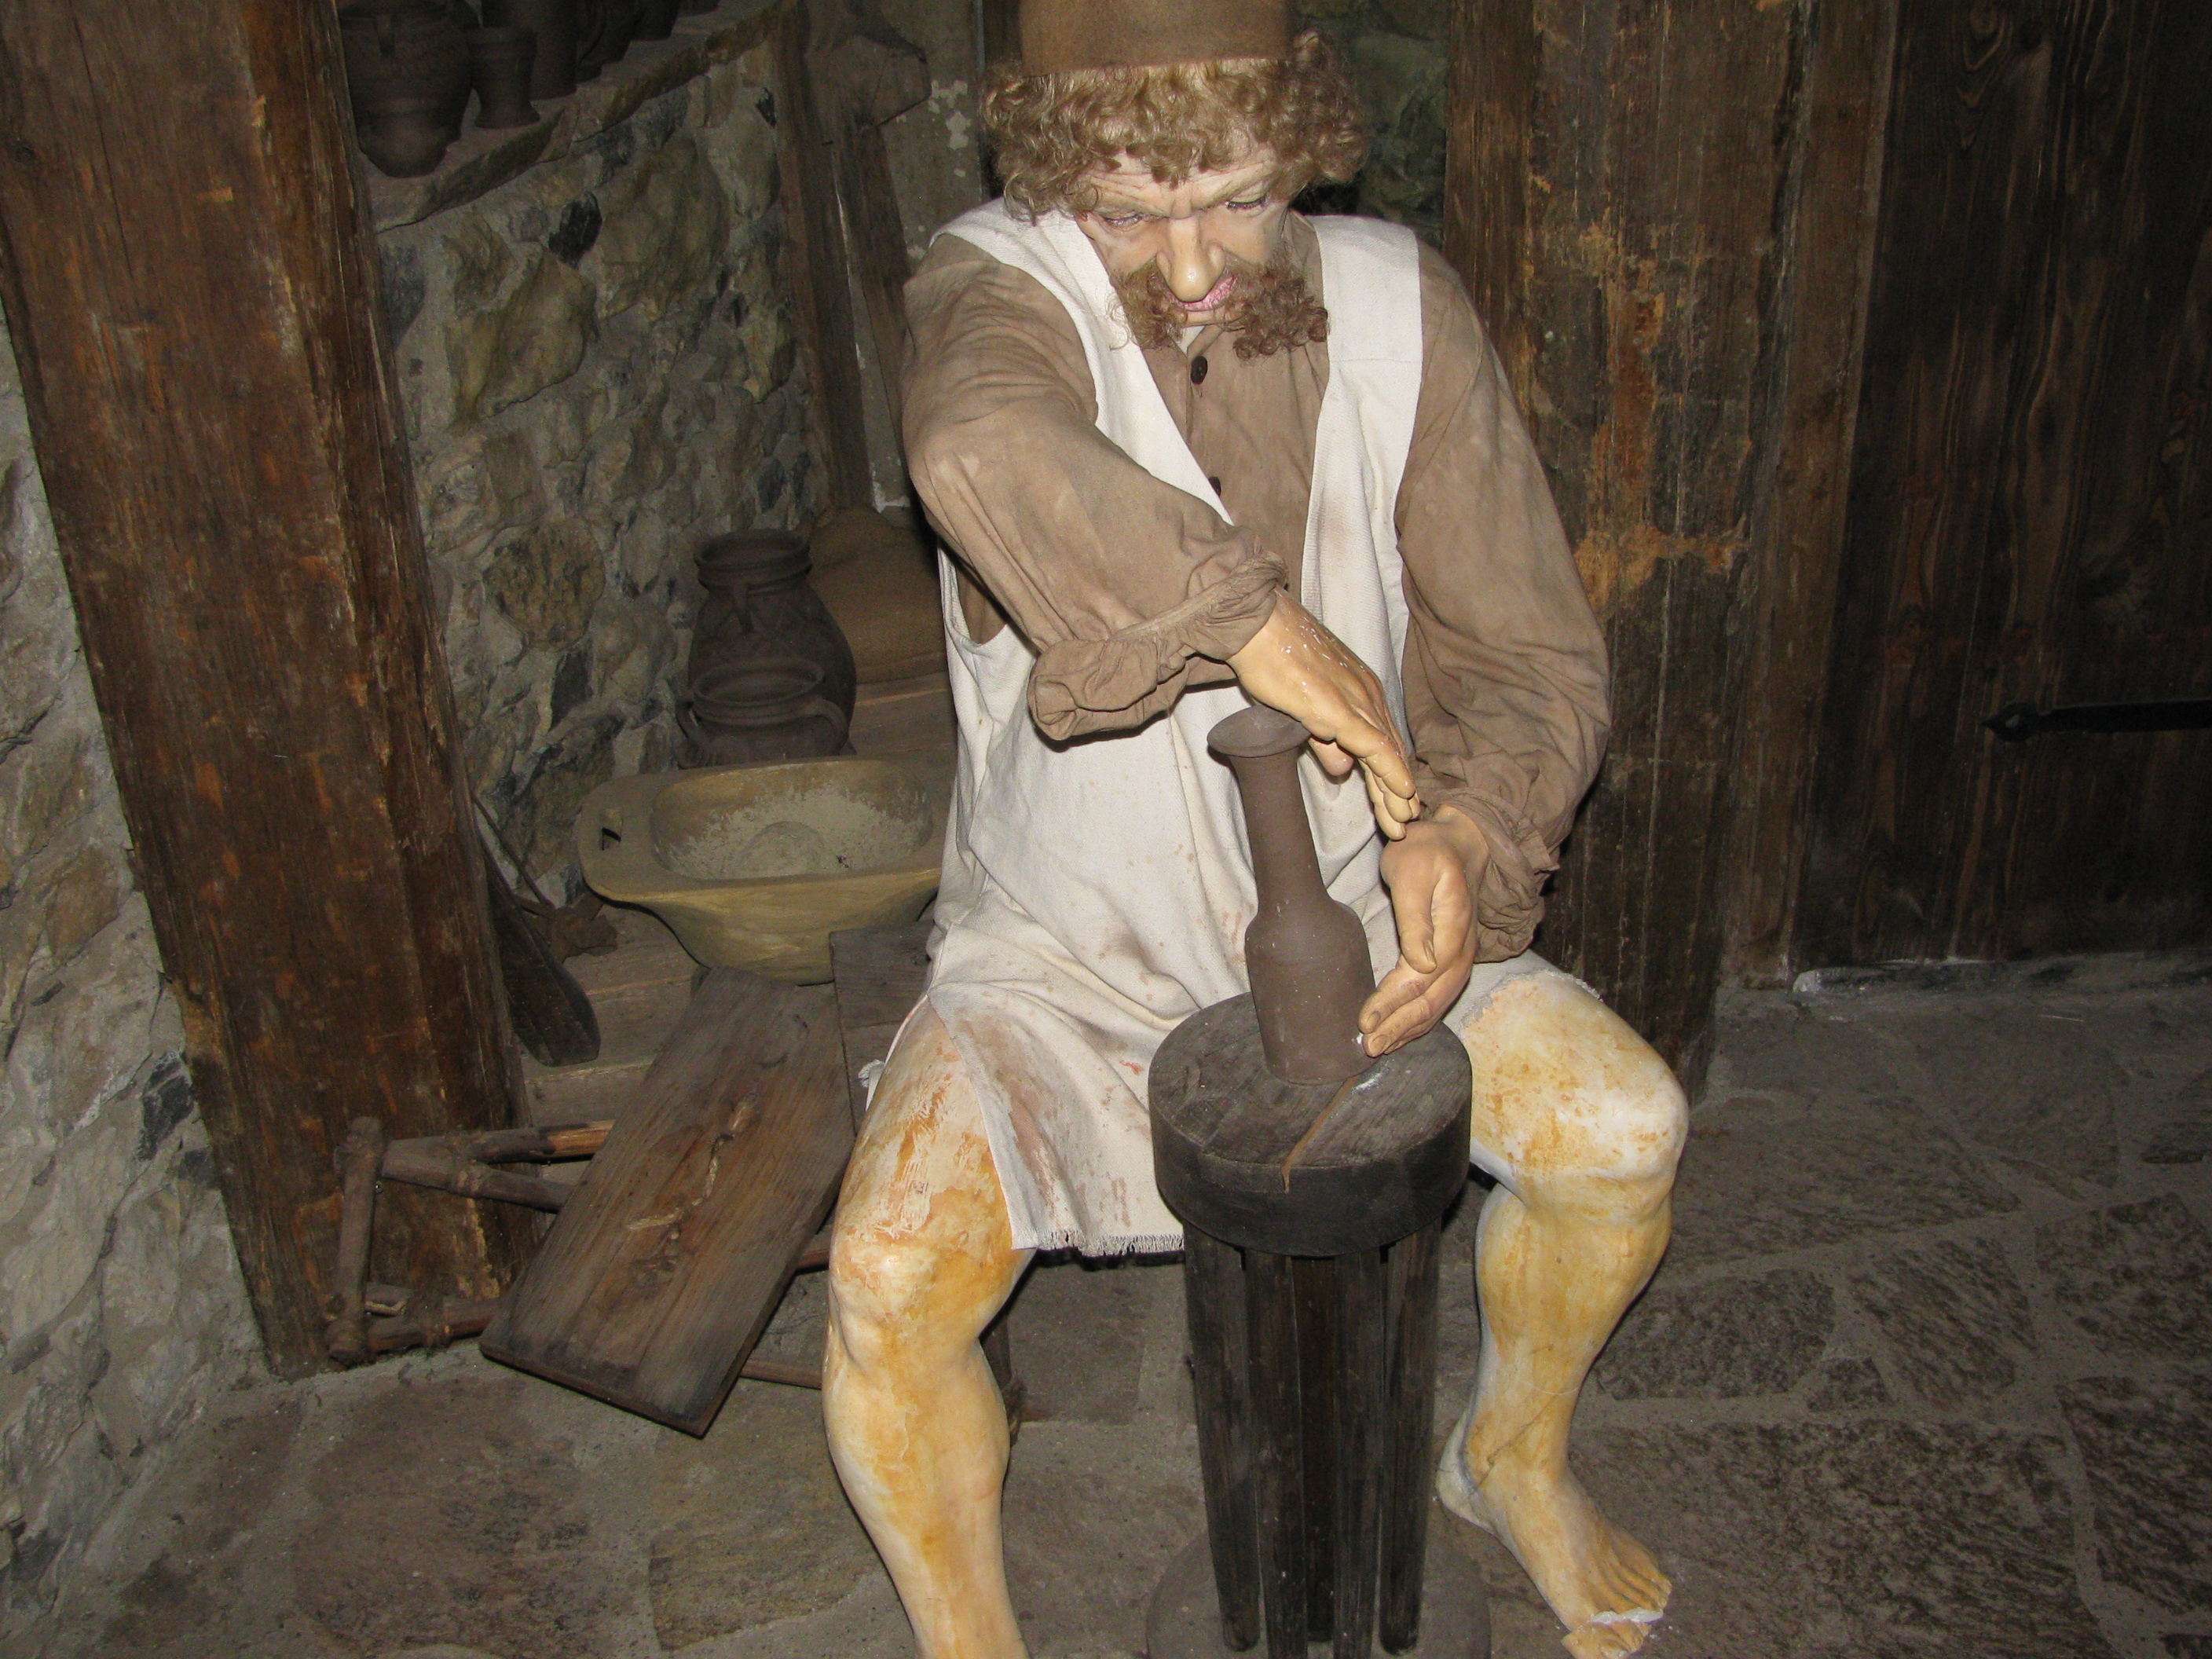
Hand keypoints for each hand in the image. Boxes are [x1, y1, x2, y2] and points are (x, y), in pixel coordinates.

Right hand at [1224, 595, 1419, 837]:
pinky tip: (1403, 793)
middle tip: (1404, 824)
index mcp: (1359, 692)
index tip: (1397, 805)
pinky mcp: (1341, 709)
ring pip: (1386, 755)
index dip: (1389, 776)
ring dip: (1395, 793)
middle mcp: (1367, 695)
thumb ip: (1324, 739)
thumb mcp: (1302, 708)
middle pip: (1388, 752)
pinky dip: (1391, 771)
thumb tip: (1344, 770)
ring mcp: (1357, 701)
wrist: (1257, 626)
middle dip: (1396, 793)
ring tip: (1402, 823)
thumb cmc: (1273, 658)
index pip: (1382, 741)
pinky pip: (1374, 746)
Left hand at [1360, 805, 1488, 1054]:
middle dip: (1399, 1026)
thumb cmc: (1427, 851)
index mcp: (1452, 928)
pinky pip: (1439, 995)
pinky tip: (1401, 1030)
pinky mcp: (1454, 957)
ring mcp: (1462, 955)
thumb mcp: (1412, 872)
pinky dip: (1420, 1017)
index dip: (1392, 1003)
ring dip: (1409, 1028)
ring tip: (1380, 1046)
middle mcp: (1463, 949)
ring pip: (1438, 1003)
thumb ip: (1415, 918)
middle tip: (1369, 1046)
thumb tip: (1421, 964)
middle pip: (1432, 999)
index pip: (1421, 978)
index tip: (1365, 1020)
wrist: (1458, 841)